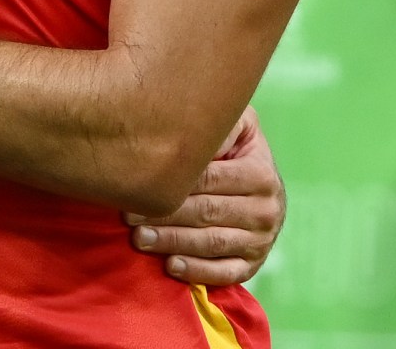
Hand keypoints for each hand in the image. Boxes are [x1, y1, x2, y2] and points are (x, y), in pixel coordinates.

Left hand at [126, 107, 284, 285]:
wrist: (259, 178)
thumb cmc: (233, 147)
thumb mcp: (234, 125)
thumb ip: (217, 124)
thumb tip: (187, 122)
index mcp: (261, 173)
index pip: (210, 180)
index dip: (173, 183)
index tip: (137, 185)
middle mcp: (267, 208)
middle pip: (208, 213)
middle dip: (165, 215)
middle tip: (128, 216)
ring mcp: (262, 239)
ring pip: (213, 243)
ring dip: (173, 243)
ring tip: (140, 239)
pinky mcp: (254, 263)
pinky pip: (226, 272)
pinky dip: (199, 271)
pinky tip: (171, 266)